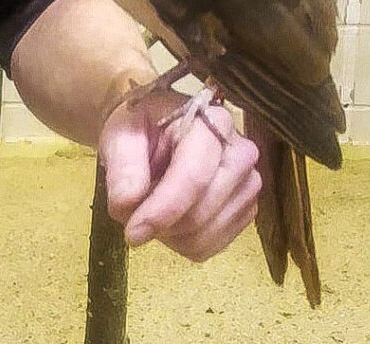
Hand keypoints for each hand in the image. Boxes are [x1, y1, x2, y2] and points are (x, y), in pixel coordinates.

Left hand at [98, 87, 260, 261]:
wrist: (157, 135)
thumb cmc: (143, 130)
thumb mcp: (122, 134)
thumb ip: (123, 164)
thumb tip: (127, 201)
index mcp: (213, 123)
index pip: (194, 176)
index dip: (163, 209)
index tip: (132, 230)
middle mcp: (240, 154)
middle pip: (201, 212)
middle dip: (162, 223)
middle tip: (133, 213)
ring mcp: (247, 186)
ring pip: (205, 235)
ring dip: (169, 235)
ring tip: (151, 209)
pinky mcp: (244, 213)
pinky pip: (209, 247)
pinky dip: (181, 243)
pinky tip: (169, 220)